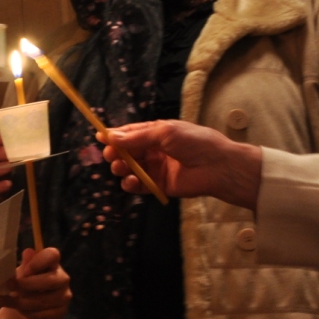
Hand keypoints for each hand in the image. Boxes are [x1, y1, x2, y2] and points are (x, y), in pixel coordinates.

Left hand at [0, 246, 72, 318]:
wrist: (25, 306)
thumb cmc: (24, 283)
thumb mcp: (21, 273)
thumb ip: (25, 264)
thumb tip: (28, 252)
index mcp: (52, 263)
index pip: (53, 255)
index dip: (39, 261)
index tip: (25, 269)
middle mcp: (62, 278)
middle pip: (50, 280)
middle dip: (27, 284)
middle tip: (9, 285)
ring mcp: (64, 296)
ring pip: (43, 300)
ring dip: (21, 301)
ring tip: (3, 300)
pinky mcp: (60, 312)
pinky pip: (43, 314)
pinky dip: (27, 313)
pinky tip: (16, 311)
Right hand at [101, 121, 260, 208]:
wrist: (218, 166)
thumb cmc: (195, 142)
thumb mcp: (165, 132)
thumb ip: (136, 137)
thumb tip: (110, 136)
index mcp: (156, 133)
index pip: (130, 133)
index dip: (115, 136)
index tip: (100, 138)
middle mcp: (154, 150)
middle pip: (126, 152)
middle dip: (116, 153)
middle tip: (112, 156)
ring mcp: (155, 168)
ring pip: (129, 169)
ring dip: (121, 168)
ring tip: (122, 169)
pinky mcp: (158, 185)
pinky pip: (138, 186)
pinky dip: (131, 184)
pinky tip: (131, 182)